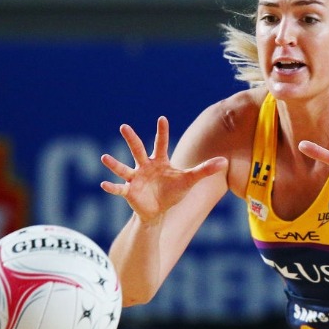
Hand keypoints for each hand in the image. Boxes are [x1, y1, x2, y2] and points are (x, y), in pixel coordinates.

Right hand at [100, 116, 226, 222]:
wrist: (160, 211)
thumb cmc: (173, 192)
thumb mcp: (190, 180)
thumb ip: (205, 170)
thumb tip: (224, 161)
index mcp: (160, 161)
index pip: (161, 143)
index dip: (162, 132)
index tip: (162, 118)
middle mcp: (145, 166)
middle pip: (138, 150)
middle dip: (131, 139)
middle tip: (124, 126)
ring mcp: (135, 178)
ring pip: (124, 168)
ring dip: (114, 164)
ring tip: (104, 157)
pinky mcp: (129, 192)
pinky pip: (119, 188)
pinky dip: (112, 187)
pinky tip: (104, 184)